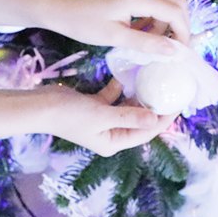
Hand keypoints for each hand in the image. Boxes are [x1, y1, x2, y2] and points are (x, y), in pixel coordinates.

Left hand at [44, 0, 190, 56]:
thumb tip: (173, 51)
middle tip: (173, 48)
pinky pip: (153, 1)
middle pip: (177, 3)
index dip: (183, 33)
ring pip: (166, 2)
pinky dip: (154, 17)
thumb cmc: (84, 24)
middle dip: (180, 26)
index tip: (180, 52)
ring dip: (166, 23)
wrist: (61, 8)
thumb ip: (147, 43)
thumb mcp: (116, 37)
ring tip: (152, 43)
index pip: (176, 12)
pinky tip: (141, 32)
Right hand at [44, 79, 175, 156]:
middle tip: (170, 89)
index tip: (177, 103)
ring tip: (154, 80)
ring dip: (138, 95)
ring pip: (127, 108)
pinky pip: (113, 98)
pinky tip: (127, 74)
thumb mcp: (102, 115)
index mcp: (113, 142)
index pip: (146, 132)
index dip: (163, 119)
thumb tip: (155, 119)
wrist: (40, 107)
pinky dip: (120, 88)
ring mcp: (102, 120)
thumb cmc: (69, 115)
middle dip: (154, 105)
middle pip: (139, 120)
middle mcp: (110, 134)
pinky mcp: (94, 108)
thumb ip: (129, 116)